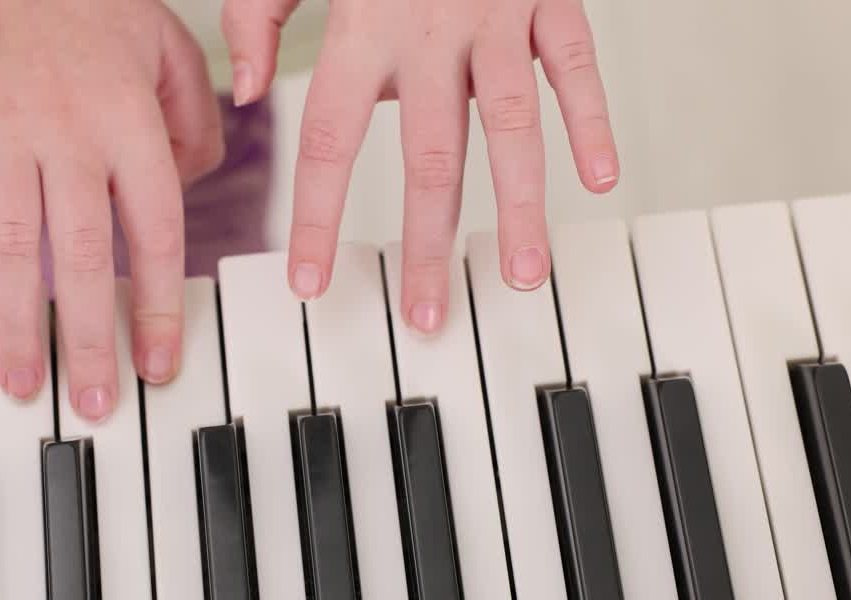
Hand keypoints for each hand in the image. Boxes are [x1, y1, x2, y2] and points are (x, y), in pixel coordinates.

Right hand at [0, 0, 223, 418]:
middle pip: (86, 255)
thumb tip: (190, 189)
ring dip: (18, 321)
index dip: (160, 307)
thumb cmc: (92, 3)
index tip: (159, 365)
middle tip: (93, 406)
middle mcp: (70, 131)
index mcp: (132, 120)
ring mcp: (2, 125)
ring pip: (13, 241)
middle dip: (91, 339)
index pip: (157, 233)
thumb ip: (194, 121)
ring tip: (22, 382)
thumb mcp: (172, 46)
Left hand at [224, 0, 617, 331]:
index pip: (328, 138)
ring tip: (527, 277)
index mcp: (360, 24)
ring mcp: (498, 13)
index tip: (308, 282)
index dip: (315, 215)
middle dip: (430, 244)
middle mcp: (430, 29)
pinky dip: (593, 117)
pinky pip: (578, 61)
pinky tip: (600, 180)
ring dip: (523, 207)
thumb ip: (257, 14)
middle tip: (431, 317)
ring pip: (515, 125)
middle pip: (430, 156)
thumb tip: (249, 93)